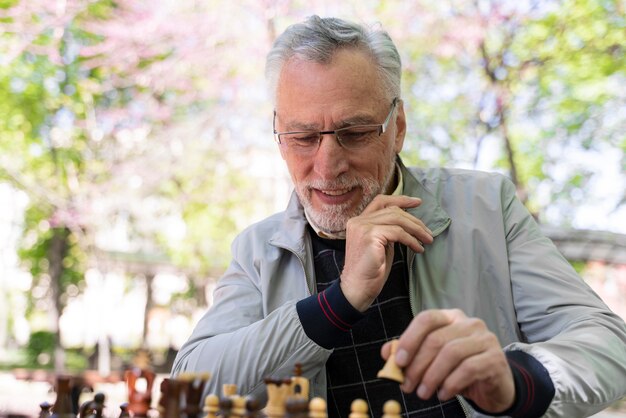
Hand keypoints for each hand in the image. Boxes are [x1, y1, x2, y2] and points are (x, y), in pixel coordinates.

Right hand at [340, 195, 432, 311]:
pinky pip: (398, 233)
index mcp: (358, 221)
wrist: (357, 288)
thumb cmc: (370, 271)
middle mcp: (358, 221)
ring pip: (397, 219)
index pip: (381, 202)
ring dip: (416, 229)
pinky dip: (411, 240)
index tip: (417, 202)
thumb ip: (387, 231)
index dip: (400, 199)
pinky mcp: (370, 236)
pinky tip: (418, 248)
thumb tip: (408, 224)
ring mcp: (363, 227)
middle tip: (428, 232)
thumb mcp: (380, 245)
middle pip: (393, 211)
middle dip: (414, 220)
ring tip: (427, 240)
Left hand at [381, 309, 514, 413]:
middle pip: (436, 339)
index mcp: (450, 317)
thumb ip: (410, 353)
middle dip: (417, 365)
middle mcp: (469, 323)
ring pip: (451, 354)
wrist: (494, 386)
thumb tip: (387, 353)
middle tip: (407, 386)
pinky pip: (468, 369)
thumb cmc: (459, 369)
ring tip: (422, 393)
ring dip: (432, 376)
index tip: (399, 362)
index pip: (426, 319)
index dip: (409, 339)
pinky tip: (442, 394)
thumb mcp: (432, 359)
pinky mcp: (495, 359)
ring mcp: (485, 339)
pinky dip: (451, 384)